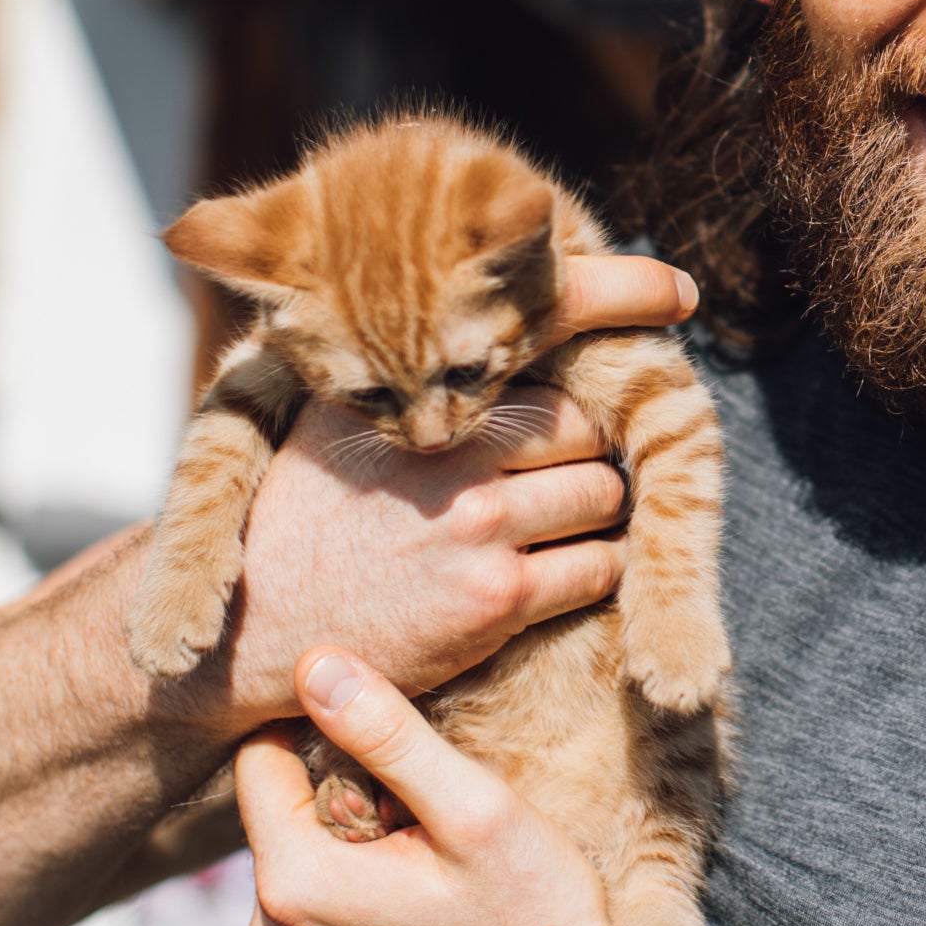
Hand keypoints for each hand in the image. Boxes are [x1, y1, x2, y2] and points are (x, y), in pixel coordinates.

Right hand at [175, 256, 698, 737]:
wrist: (257, 627)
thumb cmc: (305, 515)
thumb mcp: (340, 413)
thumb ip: (417, 370)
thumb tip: (498, 308)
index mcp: (421, 387)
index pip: (550, 331)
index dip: (617, 310)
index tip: (669, 298)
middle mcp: (455, 446)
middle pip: (590, 428)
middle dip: (591, 448)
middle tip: (574, 466)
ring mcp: (481, 525)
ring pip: (605, 496)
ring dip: (598, 512)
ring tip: (559, 522)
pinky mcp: (497, 600)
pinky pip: (598, 569)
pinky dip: (593, 570)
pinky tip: (556, 572)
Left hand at [239, 648, 744, 925]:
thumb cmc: (539, 916)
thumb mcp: (474, 807)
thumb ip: (387, 732)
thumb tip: (313, 662)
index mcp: (294, 885)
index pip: (260, 755)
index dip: (326, 722)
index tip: (396, 722)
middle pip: (282, 803)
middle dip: (348, 778)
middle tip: (434, 792)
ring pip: (306, 845)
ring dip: (359, 823)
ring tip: (437, 839)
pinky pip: (323, 894)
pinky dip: (365, 869)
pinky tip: (430, 878)